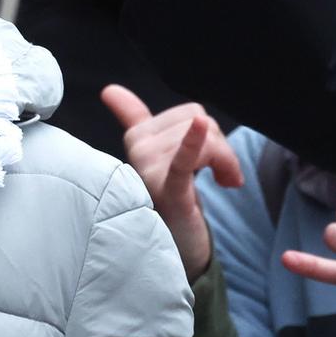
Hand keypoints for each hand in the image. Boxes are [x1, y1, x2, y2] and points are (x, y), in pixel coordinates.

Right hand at [103, 85, 242, 281]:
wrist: (176, 247)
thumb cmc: (168, 197)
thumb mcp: (154, 154)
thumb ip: (132, 118)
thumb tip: (109, 90)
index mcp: (137, 137)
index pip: (189, 113)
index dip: (207, 133)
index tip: (203, 162)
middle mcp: (138, 149)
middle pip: (201, 122)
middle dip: (221, 148)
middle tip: (221, 177)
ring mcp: (150, 170)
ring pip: (207, 140)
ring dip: (226, 162)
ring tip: (222, 183)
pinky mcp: (167, 191)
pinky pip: (183, 160)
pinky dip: (193, 143)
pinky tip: (198, 128)